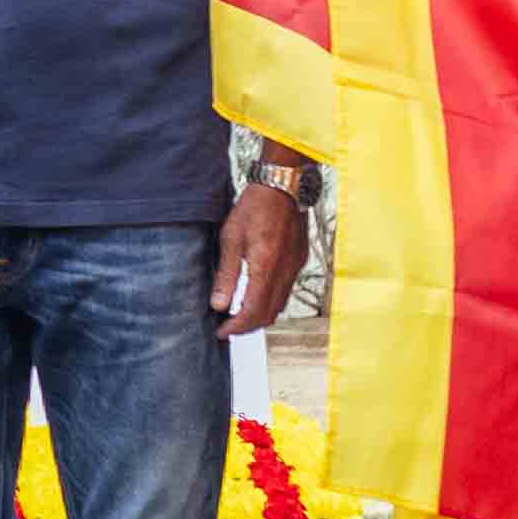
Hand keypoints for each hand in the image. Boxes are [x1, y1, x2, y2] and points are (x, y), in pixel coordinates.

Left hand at [215, 176, 309, 338]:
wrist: (282, 187)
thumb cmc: (255, 207)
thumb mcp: (231, 238)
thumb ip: (226, 274)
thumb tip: (218, 304)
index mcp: (266, 267)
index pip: (252, 312)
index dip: (236, 327)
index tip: (222, 332)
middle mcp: (284, 272)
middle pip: (268, 315)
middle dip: (247, 327)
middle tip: (227, 326)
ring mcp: (295, 268)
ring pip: (278, 305)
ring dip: (259, 316)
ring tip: (238, 314)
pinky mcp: (299, 262)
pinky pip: (285, 291)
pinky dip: (269, 301)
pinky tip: (254, 294)